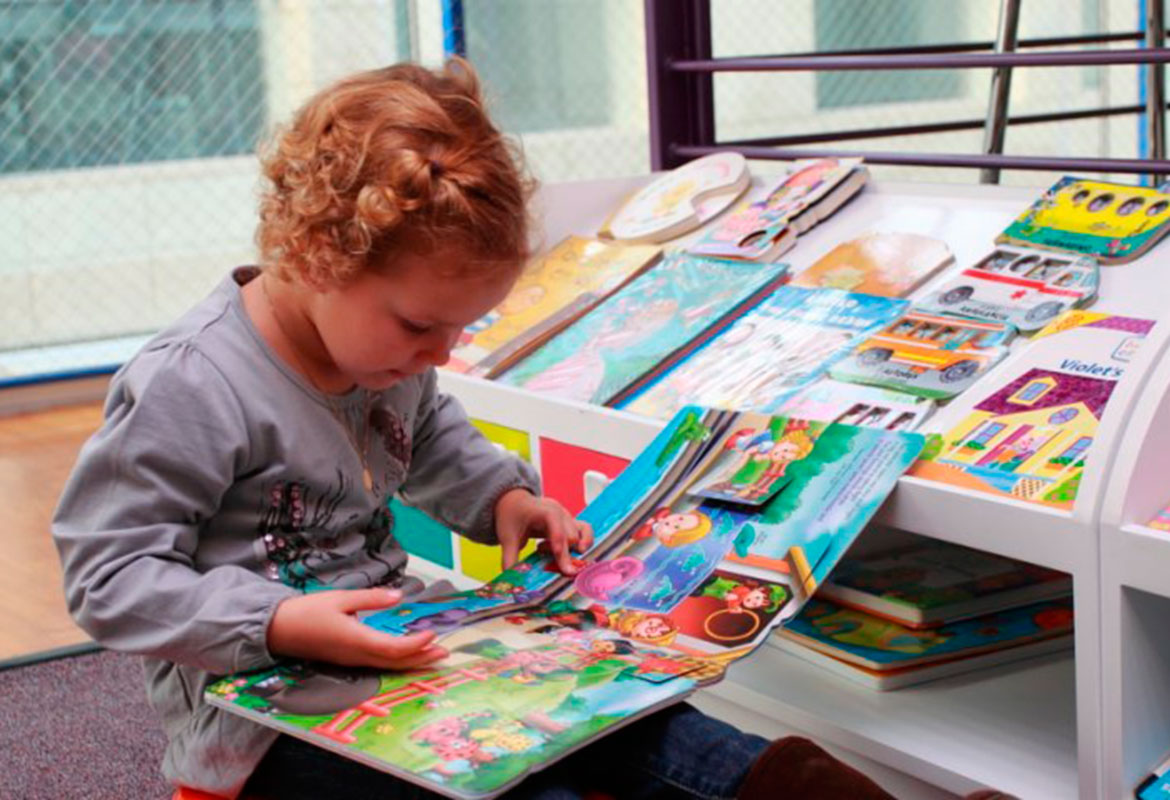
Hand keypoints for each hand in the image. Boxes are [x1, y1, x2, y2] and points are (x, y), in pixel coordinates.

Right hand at [267, 588, 447, 669]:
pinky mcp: (347, 661)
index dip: (416, 644)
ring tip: (433, 655)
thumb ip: (370, 598)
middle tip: (445, 652)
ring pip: (388, 665)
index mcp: (356, 639)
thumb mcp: (340, 598)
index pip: (393, 648)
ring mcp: (352, 661)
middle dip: (422, 658)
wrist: (277, 630)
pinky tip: (405, 655)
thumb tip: (398, 596)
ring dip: (412, 661)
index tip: (433, 634)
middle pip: (395, 662)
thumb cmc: (307, 612)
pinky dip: (397, 661)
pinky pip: (378, 665)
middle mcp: (356, 655)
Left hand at [495, 489, 592, 574]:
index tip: (563, 566)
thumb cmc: (511, 516)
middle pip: (570, 536)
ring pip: (582, 533)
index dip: (560, 546)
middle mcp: (559, 512)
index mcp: (544, 511)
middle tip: (543, 555)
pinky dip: (584, 542)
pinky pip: (585, 531)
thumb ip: (510, 558)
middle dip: (563, 553)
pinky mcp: (570, 522)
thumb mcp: (507, 537)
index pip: (556, 528)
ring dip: (574, 548)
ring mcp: (567, 516)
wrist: (515, 502)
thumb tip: (511, 579)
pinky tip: (574, 552)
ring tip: (561, 555)